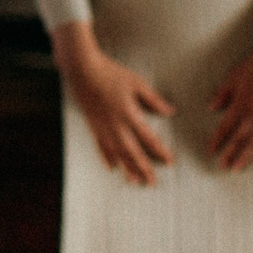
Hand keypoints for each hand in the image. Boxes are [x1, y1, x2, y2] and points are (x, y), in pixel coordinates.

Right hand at [50, 22, 174, 185]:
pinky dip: (107, 158)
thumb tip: (170, 111)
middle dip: (143, 168)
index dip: (160, 151)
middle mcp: (116, 126)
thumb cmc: (112, 73)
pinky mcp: (93, 126)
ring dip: (127, 168)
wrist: (83, 70)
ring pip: (117, 153)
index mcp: (129, 114)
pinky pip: (101, 147)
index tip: (170, 162)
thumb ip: (153, 100)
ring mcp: (103, 128)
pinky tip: (112, 167)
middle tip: (152, 183)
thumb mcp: (137, 83)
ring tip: (134, 181)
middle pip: (133, 152)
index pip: (148, 138)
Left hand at [208, 20, 252, 169]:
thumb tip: (210, 107)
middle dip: (228, 153)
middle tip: (221, 167)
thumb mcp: (233, 76)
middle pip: (238, 138)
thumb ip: (222, 94)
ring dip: (245, 156)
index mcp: (239, 104)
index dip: (217, 140)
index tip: (211, 152)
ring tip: (236, 169)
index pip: (224, 127)